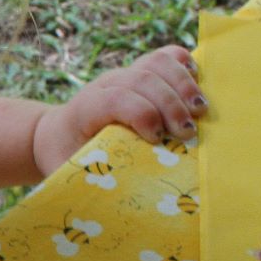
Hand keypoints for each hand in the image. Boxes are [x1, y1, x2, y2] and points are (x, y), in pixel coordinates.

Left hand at [31, 43, 203, 174]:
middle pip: (141, 78)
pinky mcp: (139, 72)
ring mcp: (124, 75)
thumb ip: (92, 180)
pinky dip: (184, 64)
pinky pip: (164, 56)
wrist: (59, 135)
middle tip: (187, 133)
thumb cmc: (69, 160)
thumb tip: (121, 204)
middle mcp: (104, 85)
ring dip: (183, 84)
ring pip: (155, 63)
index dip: (140, 113)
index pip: (114, 98)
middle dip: (170, 104)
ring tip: (201, 110)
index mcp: (84, 110)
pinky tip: (199, 81)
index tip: (156, 139)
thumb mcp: (72, 173)